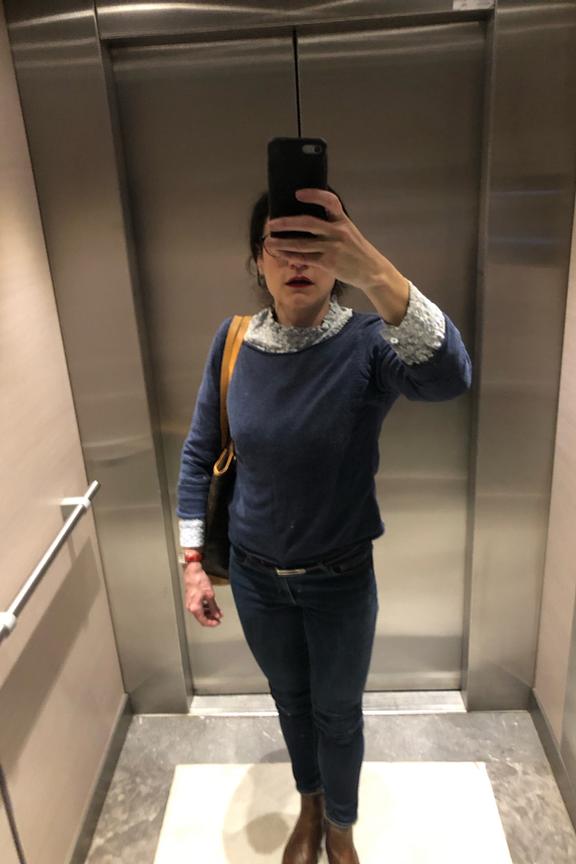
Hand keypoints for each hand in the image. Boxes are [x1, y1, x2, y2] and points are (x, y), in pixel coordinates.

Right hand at [183, 563, 223, 627]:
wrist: (192, 572)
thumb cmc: (199, 581)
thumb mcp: (210, 595)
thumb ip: (214, 607)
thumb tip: (217, 615)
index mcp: (195, 607)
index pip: (203, 621)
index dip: (212, 623)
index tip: (218, 622)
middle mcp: (191, 607)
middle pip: (201, 618)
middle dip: (211, 618)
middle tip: (219, 618)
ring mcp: (190, 603)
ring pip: (200, 613)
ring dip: (209, 613)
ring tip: (217, 612)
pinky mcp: (191, 599)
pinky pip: (198, 607)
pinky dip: (206, 608)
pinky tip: (211, 606)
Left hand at [266, 188, 393, 292]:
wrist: (372, 271)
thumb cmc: (357, 250)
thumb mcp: (349, 232)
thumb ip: (332, 224)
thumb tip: (307, 219)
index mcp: (343, 220)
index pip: (329, 201)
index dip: (314, 195)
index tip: (298, 193)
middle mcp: (337, 232)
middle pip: (307, 223)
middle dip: (287, 223)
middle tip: (271, 223)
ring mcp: (332, 248)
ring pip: (301, 244)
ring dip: (282, 243)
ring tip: (268, 242)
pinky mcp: (328, 263)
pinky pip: (304, 258)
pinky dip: (290, 256)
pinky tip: (281, 254)